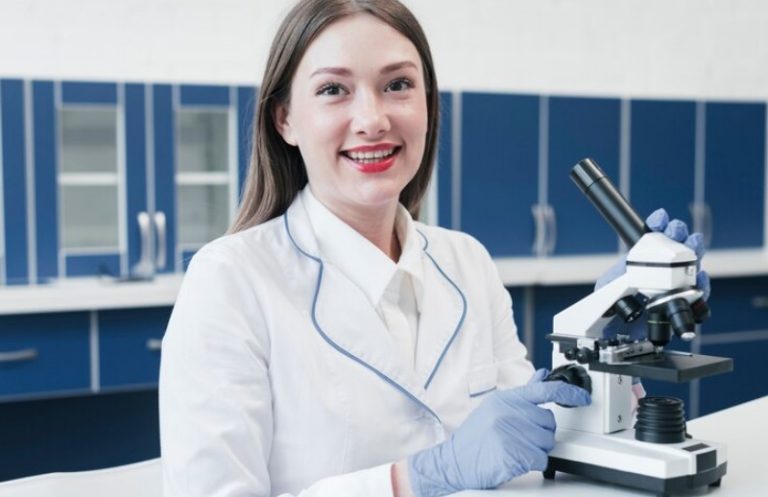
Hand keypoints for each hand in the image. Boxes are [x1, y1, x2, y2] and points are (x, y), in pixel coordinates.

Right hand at [406, 369, 590, 496]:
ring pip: (547, 442)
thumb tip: (542, 375)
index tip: (582, 396)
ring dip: (536, 450)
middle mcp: (508, 412)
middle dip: (540, 433)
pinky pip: (541, 459)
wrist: (453, 462)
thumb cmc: (475, 438)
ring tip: (514, 449)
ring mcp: (510, 432)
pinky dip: (532, 463)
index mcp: (506, 399)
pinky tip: (515, 459)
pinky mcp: (513, 453)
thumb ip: (523, 394)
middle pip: (548, 423)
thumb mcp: (495, 409)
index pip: (544, 390)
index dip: (567, 392)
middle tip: (519, 438)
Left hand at [596, 208, 710, 342]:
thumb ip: (615, 279)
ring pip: (691, 262)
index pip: (653, 236)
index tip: (660, 218)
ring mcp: (675, 282)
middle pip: (676, 245)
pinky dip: (702, 282)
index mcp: (643, 259)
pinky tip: (700, 276)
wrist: (619, 332)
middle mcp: (662, 268)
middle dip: (678, 233)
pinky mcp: (685, 301)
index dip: (658, 225)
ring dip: (693, 250)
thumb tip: (625, 268)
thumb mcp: (607, 289)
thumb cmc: (612, 308)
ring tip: (692, 243)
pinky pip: (699, 290)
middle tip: (675, 230)